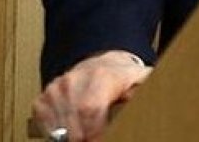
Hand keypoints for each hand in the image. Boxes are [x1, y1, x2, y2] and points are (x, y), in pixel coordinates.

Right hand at [31, 50, 152, 140]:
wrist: (99, 64)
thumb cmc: (121, 77)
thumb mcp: (140, 79)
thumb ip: (145, 89)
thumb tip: (155, 97)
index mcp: (100, 76)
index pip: (91, 108)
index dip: (95, 131)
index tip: (100, 138)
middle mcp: (74, 80)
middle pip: (75, 123)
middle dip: (84, 137)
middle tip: (94, 138)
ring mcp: (56, 89)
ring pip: (59, 128)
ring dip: (71, 137)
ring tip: (86, 134)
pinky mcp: (43, 98)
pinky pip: (46, 125)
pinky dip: (57, 134)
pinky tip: (72, 129)